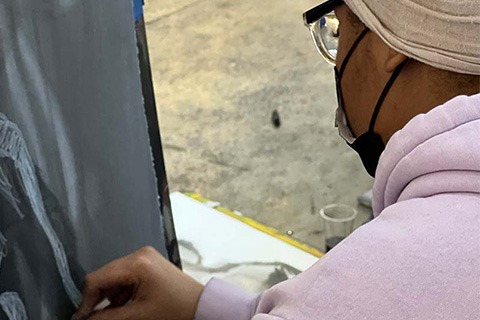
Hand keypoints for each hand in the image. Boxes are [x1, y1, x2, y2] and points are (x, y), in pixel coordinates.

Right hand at [71, 246, 203, 319]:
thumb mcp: (137, 315)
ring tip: (117, 314)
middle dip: (98, 299)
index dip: (86, 301)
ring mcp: (145, 257)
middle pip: (105, 276)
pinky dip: (121, 293)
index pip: (97, 278)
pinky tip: (125, 307)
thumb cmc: (176, 309)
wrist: (200, 306)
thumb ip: (106, 318)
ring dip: (110, 298)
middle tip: (95, 319)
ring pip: (113, 278)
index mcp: (137, 263)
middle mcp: (140, 254)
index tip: (80, 319)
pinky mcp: (149, 264)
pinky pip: (125, 277)